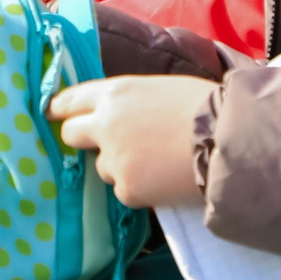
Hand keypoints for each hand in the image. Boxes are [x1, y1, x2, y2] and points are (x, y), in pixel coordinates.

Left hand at [49, 75, 211, 207]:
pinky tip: (164, 179)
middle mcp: (105, 125)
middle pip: (71, 134)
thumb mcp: (160, 90)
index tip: (52, 114)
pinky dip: (140, 188)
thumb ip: (130, 102)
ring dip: (120, 166)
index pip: (70, 99)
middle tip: (102, 145)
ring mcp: (114, 160)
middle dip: (80, 140)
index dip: (60, 108)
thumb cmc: (206, 107)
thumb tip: (120, 114)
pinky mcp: (127, 189)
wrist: (228, 141)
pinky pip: (125, 190)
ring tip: (156, 161)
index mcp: (115, 93)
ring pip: (102, 167)